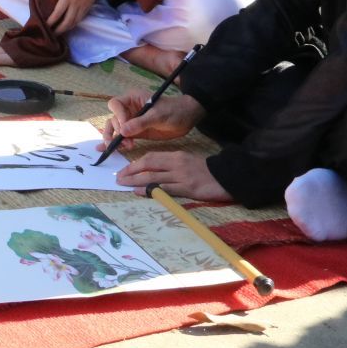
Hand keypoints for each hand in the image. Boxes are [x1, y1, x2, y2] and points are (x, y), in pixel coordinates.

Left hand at [43, 0, 113, 32]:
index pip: (58, 13)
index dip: (51, 21)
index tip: (45, 26)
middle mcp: (75, 4)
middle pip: (66, 22)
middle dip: (59, 30)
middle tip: (51, 35)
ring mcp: (83, 6)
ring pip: (74, 22)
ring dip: (67, 28)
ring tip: (60, 32)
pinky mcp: (89, 5)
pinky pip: (80, 18)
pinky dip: (74, 24)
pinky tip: (72, 24)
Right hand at [100, 89, 202, 152]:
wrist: (187, 119)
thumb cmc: (173, 111)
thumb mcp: (158, 115)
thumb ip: (140, 123)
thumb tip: (122, 131)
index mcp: (132, 99)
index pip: (116, 105)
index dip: (118, 116)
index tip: (125, 127)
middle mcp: (129, 109)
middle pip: (113, 118)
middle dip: (116, 130)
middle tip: (124, 141)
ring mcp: (132, 121)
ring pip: (115, 128)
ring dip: (114, 138)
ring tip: (116, 148)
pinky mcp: (136, 132)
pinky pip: (123, 137)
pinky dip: (116, 143)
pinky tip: (108, 150)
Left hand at [115, 149, 230, 201]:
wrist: (228, 176)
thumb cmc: (207, 170)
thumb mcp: (188, 161)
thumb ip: (171, 164)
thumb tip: (153, 171)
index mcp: (176, 155)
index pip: (151, 157)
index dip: (135, 164)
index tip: (125, 169)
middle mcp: (176, 164)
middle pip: (148, 165)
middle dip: (130, 171)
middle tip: (118, 178)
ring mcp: (181, 176)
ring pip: (153, 177)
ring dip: (135, 181)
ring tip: (123, 184)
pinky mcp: (187, 188)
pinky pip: (164, 189)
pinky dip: (149, 190)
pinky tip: (139, 192)